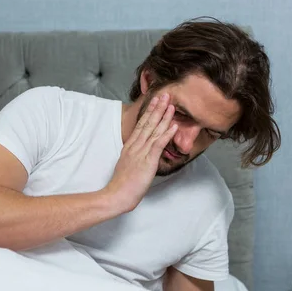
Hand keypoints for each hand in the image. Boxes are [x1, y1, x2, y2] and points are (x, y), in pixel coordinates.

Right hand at [105, 93, 177, 211]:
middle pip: (147, 123)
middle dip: (157, 108)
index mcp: (130, 146)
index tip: (155, 101)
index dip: (149, 112)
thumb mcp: (127, 165)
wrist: (117, 195)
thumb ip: (134, 156)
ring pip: (154, 130)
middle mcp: (135, 146)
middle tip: (165, 95)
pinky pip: (158, 144)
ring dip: (164, 117)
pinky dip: (167, 134)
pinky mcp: (147, 161)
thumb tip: (141, 154)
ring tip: (172, 105)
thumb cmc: (122, 185)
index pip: (141, 125)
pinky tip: (174, 126)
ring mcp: (141, 152)